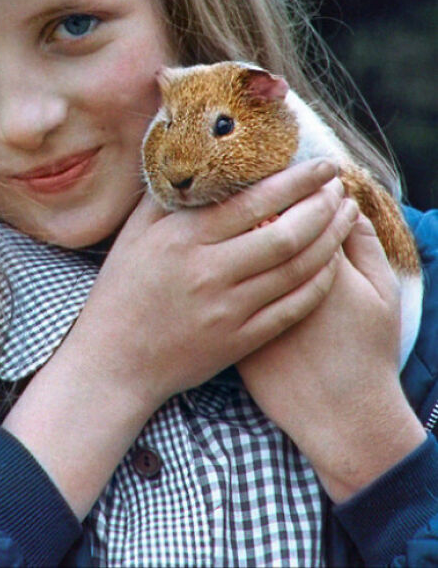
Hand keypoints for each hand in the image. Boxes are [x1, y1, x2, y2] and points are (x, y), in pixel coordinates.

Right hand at [78, 162, 354, 407]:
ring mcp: (229, 310)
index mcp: (183, 239)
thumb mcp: (134, 233)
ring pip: (296, 270)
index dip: (295, 181)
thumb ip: (166, 195)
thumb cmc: (122, 289)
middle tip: (340, 186)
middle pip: (284, 234)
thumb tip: (194, 155)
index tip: (320, 165)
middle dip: (322, 206)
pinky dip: (319, 283)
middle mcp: (209, 272)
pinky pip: (293, 308)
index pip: (252, 201)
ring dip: (330, 240)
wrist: (115, 361)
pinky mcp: (241, 340)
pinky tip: (332, 263)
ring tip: (346, 216)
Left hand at [237, 213, 425, 501]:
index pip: (292, 210)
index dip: (294, 191)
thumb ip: (366, 246)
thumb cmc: (368, 351)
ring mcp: (244, 310)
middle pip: (252, 224)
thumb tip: (349, 207)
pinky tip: (228, 252)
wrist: (340, 416)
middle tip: (264, 187)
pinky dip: (220, 265)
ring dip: (233, 229)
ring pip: (228, 253)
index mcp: (312, 266)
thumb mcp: (380, 294)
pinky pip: (218, 287)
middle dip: (257, 201)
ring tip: (245, 212)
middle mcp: (271, 283)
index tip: (299, 182)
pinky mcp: (229, 331)